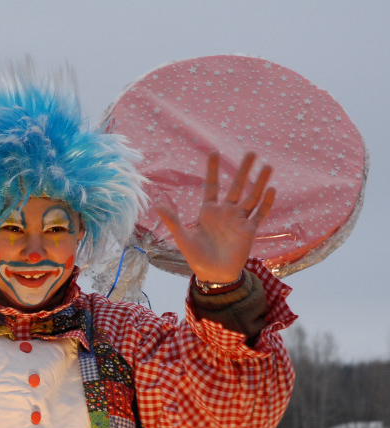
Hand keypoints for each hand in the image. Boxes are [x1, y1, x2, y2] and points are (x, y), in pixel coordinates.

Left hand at [155, 150, 274, 283]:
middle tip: (251, 153)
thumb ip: (172, 220)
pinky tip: (271, 189)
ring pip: (251, 197)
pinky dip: (266, 203)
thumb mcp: (182, 237)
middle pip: (236, 186)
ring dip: (259, 182)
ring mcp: (239, 220)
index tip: (214, 151)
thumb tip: (157, 204)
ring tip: (266, 166)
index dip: (212, 169)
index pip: (212, 185)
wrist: (213, 275)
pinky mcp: (249, 230)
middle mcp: (225, 212)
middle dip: (243, 170)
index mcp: (208, 211)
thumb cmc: (196, 257)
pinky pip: (260, 214)